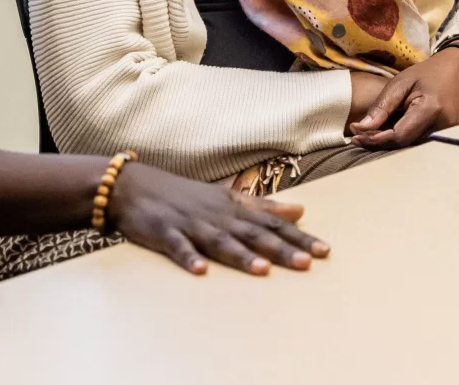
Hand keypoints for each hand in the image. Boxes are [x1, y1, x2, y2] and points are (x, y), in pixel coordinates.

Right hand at [109, 162, 328, 276]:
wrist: (134, 186)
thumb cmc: (184, 196)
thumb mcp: (226, 199)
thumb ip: (263, 206)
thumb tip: (301, 210)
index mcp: (233, 208)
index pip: (271, 223)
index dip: (298, 237)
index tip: (324, 250)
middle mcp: (217, 216)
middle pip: (253, 233)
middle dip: (280, 248)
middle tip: (307, 263)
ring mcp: (190, 224)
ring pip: (220, 241)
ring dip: (241, 255)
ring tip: (263, 270)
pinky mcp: (164, 233)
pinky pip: (178, 248)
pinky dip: (189, 258)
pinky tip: (200, 271)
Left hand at [346, 48, 458, 149]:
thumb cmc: (429, 73)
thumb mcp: (401, 82)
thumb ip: (382, 106)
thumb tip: (362, 128)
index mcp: (431, 109)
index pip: (398, 136)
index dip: (375, 139)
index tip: (355, 135)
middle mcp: (444, 126)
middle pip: (405, 145)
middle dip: (380, 141)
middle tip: (360, 134)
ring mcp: (452, 134)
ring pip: (413, 147)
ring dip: (392, 141)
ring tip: (376, 129)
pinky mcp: (454, 138)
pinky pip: (423, 144)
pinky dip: (406, 138)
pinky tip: (394, 129)